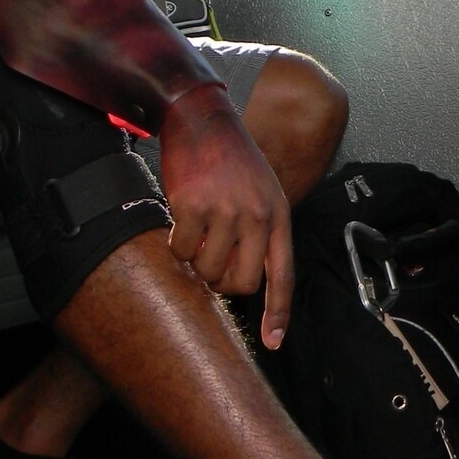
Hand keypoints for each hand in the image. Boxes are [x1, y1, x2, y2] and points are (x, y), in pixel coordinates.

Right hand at [156, 84, 294, 349]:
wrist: (201, 116)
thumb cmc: (230, 157)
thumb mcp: (262, 190)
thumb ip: (260, 230)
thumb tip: (244, 279)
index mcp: (278, 214)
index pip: (283, 274)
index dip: (277, 312)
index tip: (273, 343)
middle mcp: (257, 215)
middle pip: (241, 283)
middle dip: (221, 283)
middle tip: (210, 265)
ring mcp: (225, 211)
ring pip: (207, 269)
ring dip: (195, 261)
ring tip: (196, 232)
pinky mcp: (193, 206)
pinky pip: (180, 249)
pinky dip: (175, 243)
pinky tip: (179, 218)